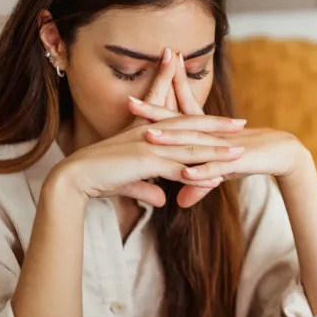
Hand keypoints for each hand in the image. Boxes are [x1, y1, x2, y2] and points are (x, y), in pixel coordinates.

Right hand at [50, 113, 246, 206]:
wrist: (75, 178)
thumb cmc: (98, 178)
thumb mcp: (129, 183)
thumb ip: (147, 188)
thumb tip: (161, 199)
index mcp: (146, 132)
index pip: (179, 120)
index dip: (201, 118)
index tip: (221, 118)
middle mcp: (150, 134)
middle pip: (190, 127)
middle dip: (217, 125)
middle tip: (242, 123)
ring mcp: (149, 146)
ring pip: (189, 147)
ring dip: (215, 150)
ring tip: (239, 150)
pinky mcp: (145, 162)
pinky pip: (177, 169)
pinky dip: (197, 174)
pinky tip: (215, 179)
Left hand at [126, 54, 312, 206]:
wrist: (283, 152)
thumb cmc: (250, 158)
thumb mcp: (221, 171)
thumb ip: (199, 185)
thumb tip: (179, 201)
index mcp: (206, 132)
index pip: (176, 117)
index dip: (155, 108)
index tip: (130, 100)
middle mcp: (212, 134)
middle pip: (179, 122)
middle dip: (155, 112)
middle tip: (131, 101)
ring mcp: (223, 147)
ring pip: (194, 143)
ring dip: (172, 140)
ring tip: (149, 136)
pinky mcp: (237, 161)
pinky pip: (216, 169)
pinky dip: (201, 172)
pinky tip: (186, 174)